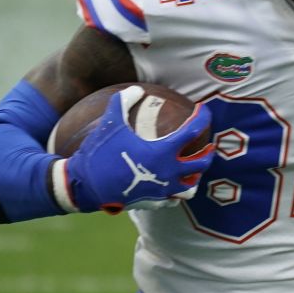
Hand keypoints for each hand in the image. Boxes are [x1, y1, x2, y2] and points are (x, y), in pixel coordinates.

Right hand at [58, 86, 214, 213]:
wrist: (85, 186)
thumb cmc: (99, 153)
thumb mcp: (110, 123)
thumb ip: (124, 101)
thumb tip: (137, 89)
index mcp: (163, 151)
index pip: (193, 131)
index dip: (202, 117)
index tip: (203, 111)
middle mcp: (169, 172)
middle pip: (201, 163)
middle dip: (208, 152)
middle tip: (208, 145)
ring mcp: (163, 190)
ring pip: (191, 186)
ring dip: (195, 175)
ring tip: (193, 168)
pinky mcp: (154, 202)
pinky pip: (174, 199)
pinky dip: (177, 191)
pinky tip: (172, 184)